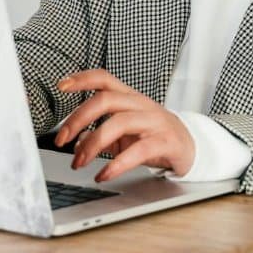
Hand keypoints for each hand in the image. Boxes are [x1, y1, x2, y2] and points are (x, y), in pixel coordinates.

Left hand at [52, 69, 194, 182]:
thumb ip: (99, 134)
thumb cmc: (153, 136)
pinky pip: (138, 151)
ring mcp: (154, 121)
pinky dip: (116, 164)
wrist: (191, 148)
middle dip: (78, 119)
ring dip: (92, 144)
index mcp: (129, 97)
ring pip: (119, 123)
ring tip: (78, 163)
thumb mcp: (124, 133)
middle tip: (61, 140)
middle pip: (105, 100)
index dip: (82, 79)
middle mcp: (141, 104)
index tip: (61, 85)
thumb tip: (77, 142)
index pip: (104, 78)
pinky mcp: (166, 142)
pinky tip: (104, 175)